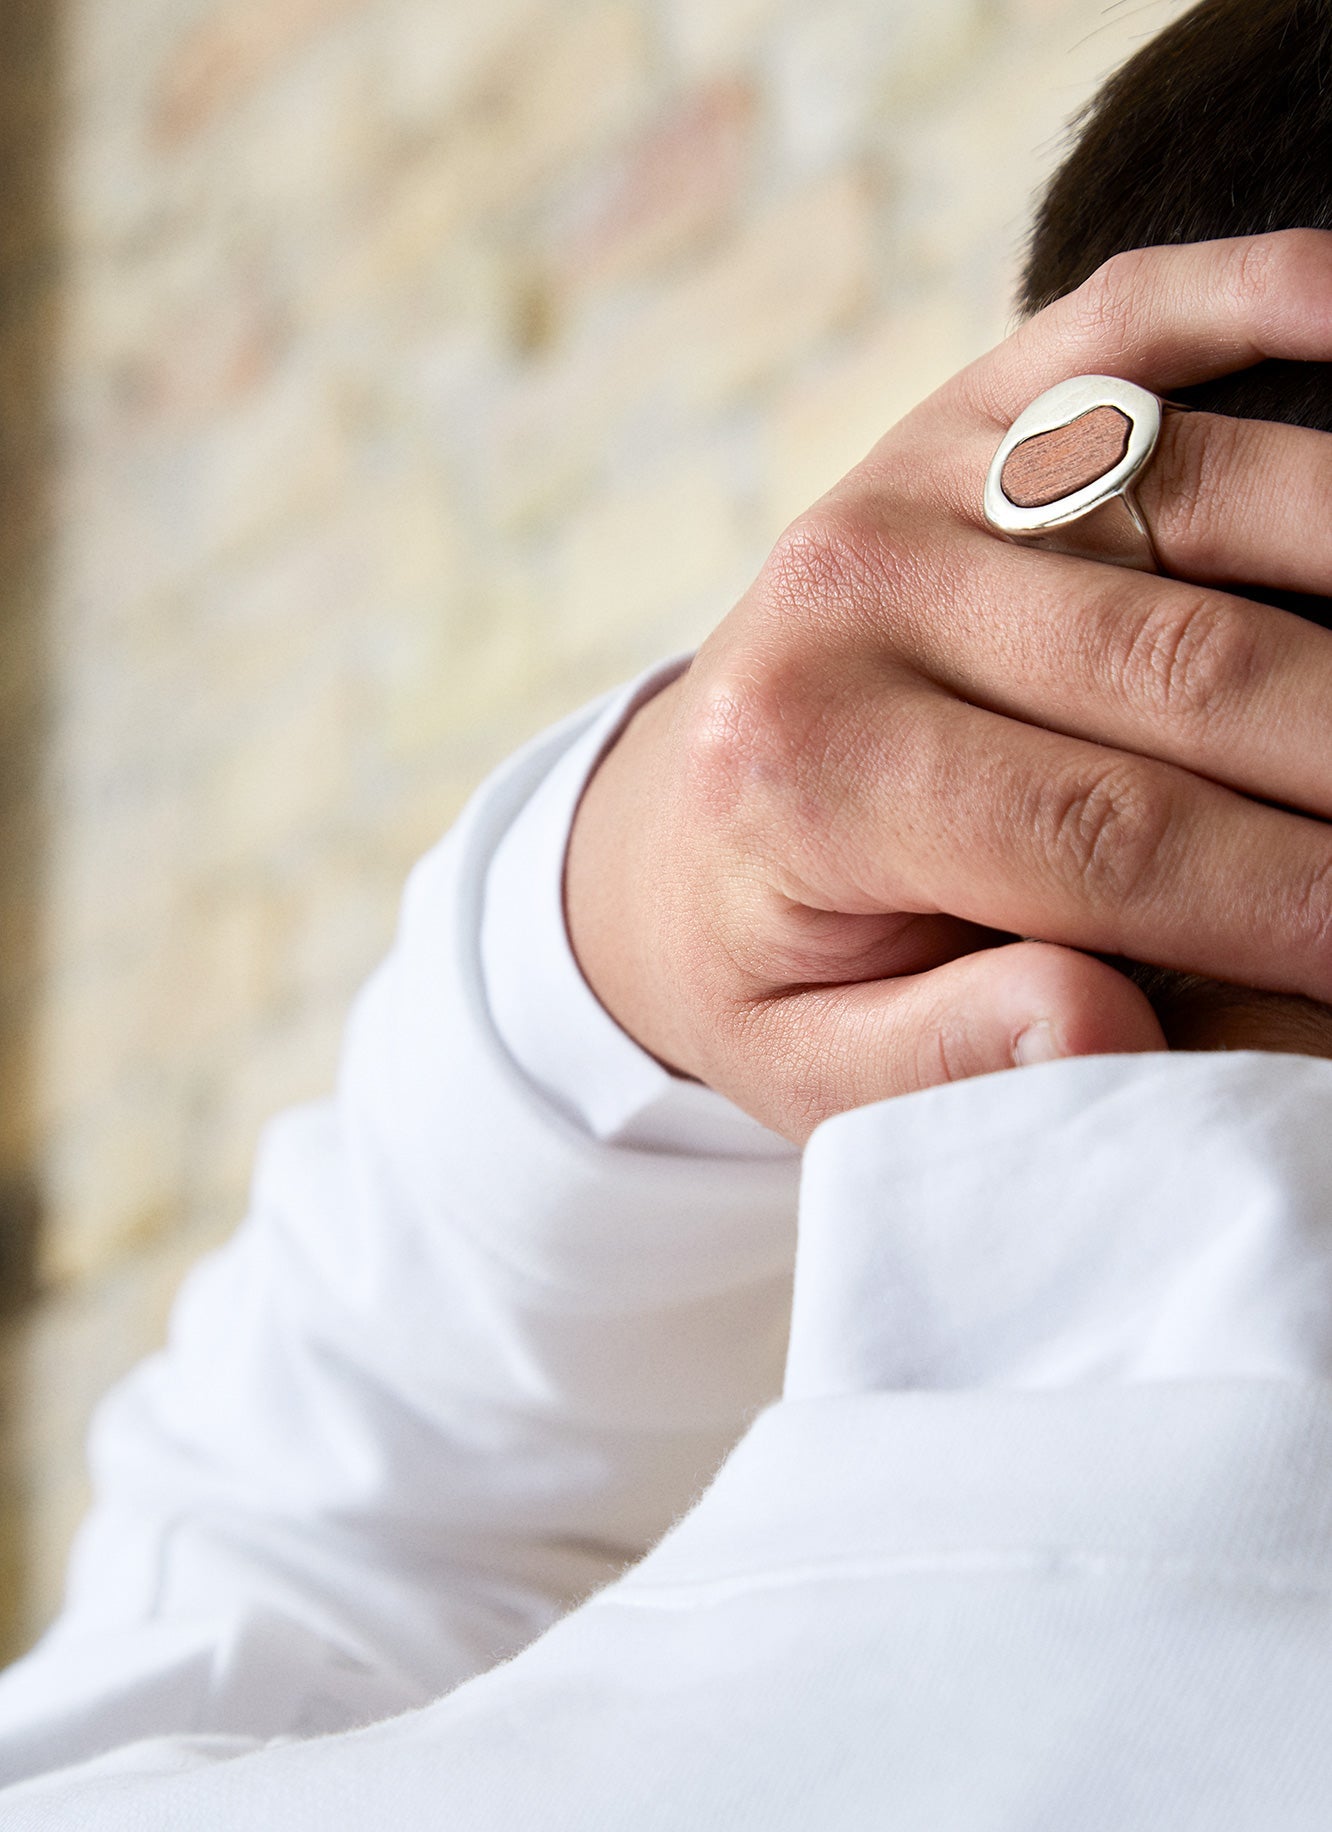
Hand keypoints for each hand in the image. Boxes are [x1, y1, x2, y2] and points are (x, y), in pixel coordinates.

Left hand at [566, 232, 1331, 1141]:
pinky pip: (1142, 319)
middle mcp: (852, 588)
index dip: (1297, 902)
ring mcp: (919, 471)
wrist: (672, 823)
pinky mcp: (974, 402)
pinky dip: (1284, 298)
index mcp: (807, 768)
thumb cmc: (770, 958)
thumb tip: (1101, 1020)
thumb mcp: (811, 1063)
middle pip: (1190, 665)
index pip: (1109, 838)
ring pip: (1217, 491)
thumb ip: (944, 1053)